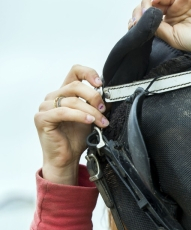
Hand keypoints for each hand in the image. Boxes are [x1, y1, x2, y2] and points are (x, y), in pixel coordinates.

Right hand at [35, 65, 108, 184]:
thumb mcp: (92, 117)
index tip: (101, 84)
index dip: (89, 73)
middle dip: (94, 97)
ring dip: (91, 111)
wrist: (66, 157)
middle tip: (104, 110)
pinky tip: (90, 121)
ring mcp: (45, 106)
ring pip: (72, 100)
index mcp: (65, 92)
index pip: (75, 72)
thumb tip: (111, 97)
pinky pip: (63, 112)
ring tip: (102, 122)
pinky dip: (80, 116)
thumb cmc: (76, 138)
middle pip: (76, 86)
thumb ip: (98, 105)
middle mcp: (53, 96)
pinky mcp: (42, 118)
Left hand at [130, 0, 190, 56]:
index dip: (139, 18)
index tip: (133, 25)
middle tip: (138, 18)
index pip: (150, 14)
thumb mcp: (172, 37)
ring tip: (147, 9)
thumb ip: (157, 27)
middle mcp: (175, 8)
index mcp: (171, 21)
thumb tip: (142, 20)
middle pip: (151, 3)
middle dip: (141, 10)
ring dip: (148, 0)